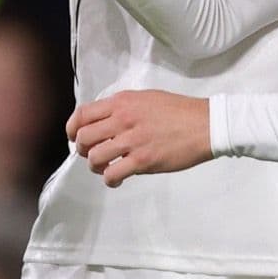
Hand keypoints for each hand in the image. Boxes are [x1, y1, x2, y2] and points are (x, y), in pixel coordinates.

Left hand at [65, 90, 211, 187]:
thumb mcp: (146, 99)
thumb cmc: (178, 111)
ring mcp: (132, 140)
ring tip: (106, 168)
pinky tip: (117, 179)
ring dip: (95, 166)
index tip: (74, 138)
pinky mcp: (143, 160)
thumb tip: (105, 122)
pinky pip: (113, 173)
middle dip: (82, 150)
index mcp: (122, 102)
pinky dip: (110, 179)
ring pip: (94, 157)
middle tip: (92, 155)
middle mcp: (122, 118)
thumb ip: (124, 108)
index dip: (72, 129)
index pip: (82, 113)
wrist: (205, 124)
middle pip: (83, 137)